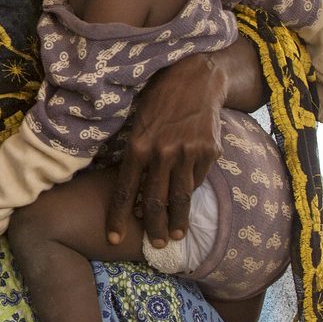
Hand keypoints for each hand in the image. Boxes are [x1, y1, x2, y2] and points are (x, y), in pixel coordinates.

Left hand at [111, 53, 225, 248]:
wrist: (196, 76)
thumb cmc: (160, 99)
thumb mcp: (138, 122)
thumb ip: (135, 154)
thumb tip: (132, 193)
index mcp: (138, 146)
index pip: (124, 191)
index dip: (117, 218)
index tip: (113, 238)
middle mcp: (162, 153)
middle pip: (154, 202)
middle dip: (153, 228)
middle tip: (156, 244)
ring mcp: (188, 153)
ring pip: (180, 198)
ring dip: (178, 222)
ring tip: (176, 235)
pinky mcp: (209, 152)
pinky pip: (197, 181)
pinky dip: (191, 191)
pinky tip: (188, 199)